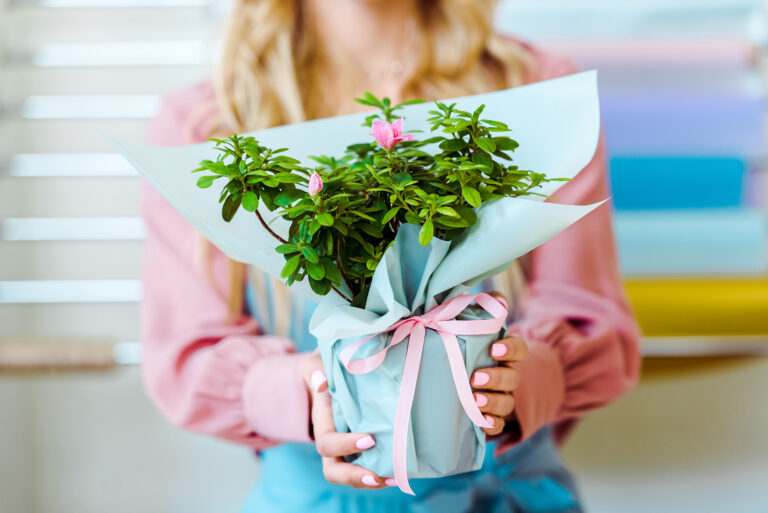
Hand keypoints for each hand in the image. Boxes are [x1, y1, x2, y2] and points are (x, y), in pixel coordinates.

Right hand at [301, 350, 392, 488]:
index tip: (370, 439)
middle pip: (333, 469)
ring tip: (395, 479)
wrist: (335, 368)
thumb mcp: (316, 362)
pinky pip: (368, 466)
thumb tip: (321, 383)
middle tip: (377, 477)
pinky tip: (401, 474)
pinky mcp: (364, 446)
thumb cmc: (326, 365)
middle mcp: (332, 438)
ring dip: (371, 481)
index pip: (327, 442)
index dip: (344, 445)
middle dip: (353, 477)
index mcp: (322, 420)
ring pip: (351, 473)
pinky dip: (383, 474)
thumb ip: (315, 369)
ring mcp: (347, 446)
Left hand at [471, 291, 527, 435]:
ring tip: (475, 400)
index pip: (518, 349)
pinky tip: (480, 421)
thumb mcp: (471, 328)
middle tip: (476, 377)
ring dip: (494, 402)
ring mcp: (500, 399)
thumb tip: (496, 297)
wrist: (458, 383)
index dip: (510, 349)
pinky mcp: (490, 419)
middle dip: (497, 378)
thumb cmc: (464, 349)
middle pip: (512, 378)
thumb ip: (482, 309)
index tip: (495, 349)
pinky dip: (491, 424)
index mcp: (502, 354)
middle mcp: (505, 377)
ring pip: (506, 403)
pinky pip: (497, 426)